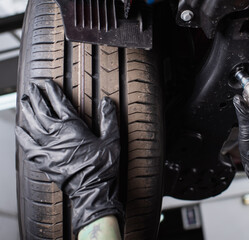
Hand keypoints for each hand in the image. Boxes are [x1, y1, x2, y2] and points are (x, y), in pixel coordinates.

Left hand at [16, 80, 123, 233]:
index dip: (54, 92)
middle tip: (32, 88)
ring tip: (24, 101)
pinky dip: (22, 136)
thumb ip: (109, 119)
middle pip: (42, 111)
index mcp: (73, 127)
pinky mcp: (43, 161)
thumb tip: (106, 102)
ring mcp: (47, 148)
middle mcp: (57, 134)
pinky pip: (27, 145)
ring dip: (27, 111)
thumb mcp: (112, 140)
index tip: (48, 84)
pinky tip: (19, 129)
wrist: (93, 189)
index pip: (60, 103)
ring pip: (32, 125)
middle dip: (36, 97)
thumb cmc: (103, 165)